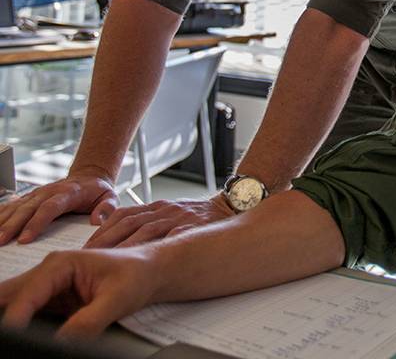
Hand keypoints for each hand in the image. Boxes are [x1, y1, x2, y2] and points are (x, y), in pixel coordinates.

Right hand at [0, 172, 117, 245]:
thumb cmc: (99, 191)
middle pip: (28, 208)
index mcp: (69, 193)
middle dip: (12, 225)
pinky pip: (13, 205)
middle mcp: (50, 191)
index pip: (49, 208)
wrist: (90, 176)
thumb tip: (95, 221)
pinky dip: (2, 214)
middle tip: (1, 242)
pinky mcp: (31, 197)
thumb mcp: (111, 198)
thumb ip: (107, 209)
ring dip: (3, 221)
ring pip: (17, 206)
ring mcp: (38, 193)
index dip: (36, 223)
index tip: (25, 239)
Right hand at [0, 246, 155, 338]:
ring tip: (13, 338)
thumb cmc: (137, 276)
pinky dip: (21, 325)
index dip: (16, 318)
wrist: (149, 271)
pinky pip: (26, 314)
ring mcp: (47, 287)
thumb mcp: (117, 300)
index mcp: (60, 264)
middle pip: (9, 296)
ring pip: (13, 304)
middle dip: (5, 315)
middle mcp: (48, 273)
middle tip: (8, 338)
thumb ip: (88, 322)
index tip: (12, 337)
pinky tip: (23, 336)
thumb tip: (61, 342)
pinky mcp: (50, 301)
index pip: (27, 294)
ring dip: (12, 320)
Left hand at [84, 195, 234, 248]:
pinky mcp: (195, 228)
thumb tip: (107, 224)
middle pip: (128, 224)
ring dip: (125, 249)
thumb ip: (143, 217)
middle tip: (89, 261)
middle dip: (106, 243)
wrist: (233, 206)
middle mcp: (166, 209)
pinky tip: (145, 261)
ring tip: (110, 266)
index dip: (101, 232)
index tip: (86, 249)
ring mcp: (180, 218)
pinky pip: (172, 238)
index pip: (122, 215)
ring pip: (146, 231)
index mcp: (158, 205)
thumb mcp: (169, 211)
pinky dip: (157, 249)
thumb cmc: (199, 216)